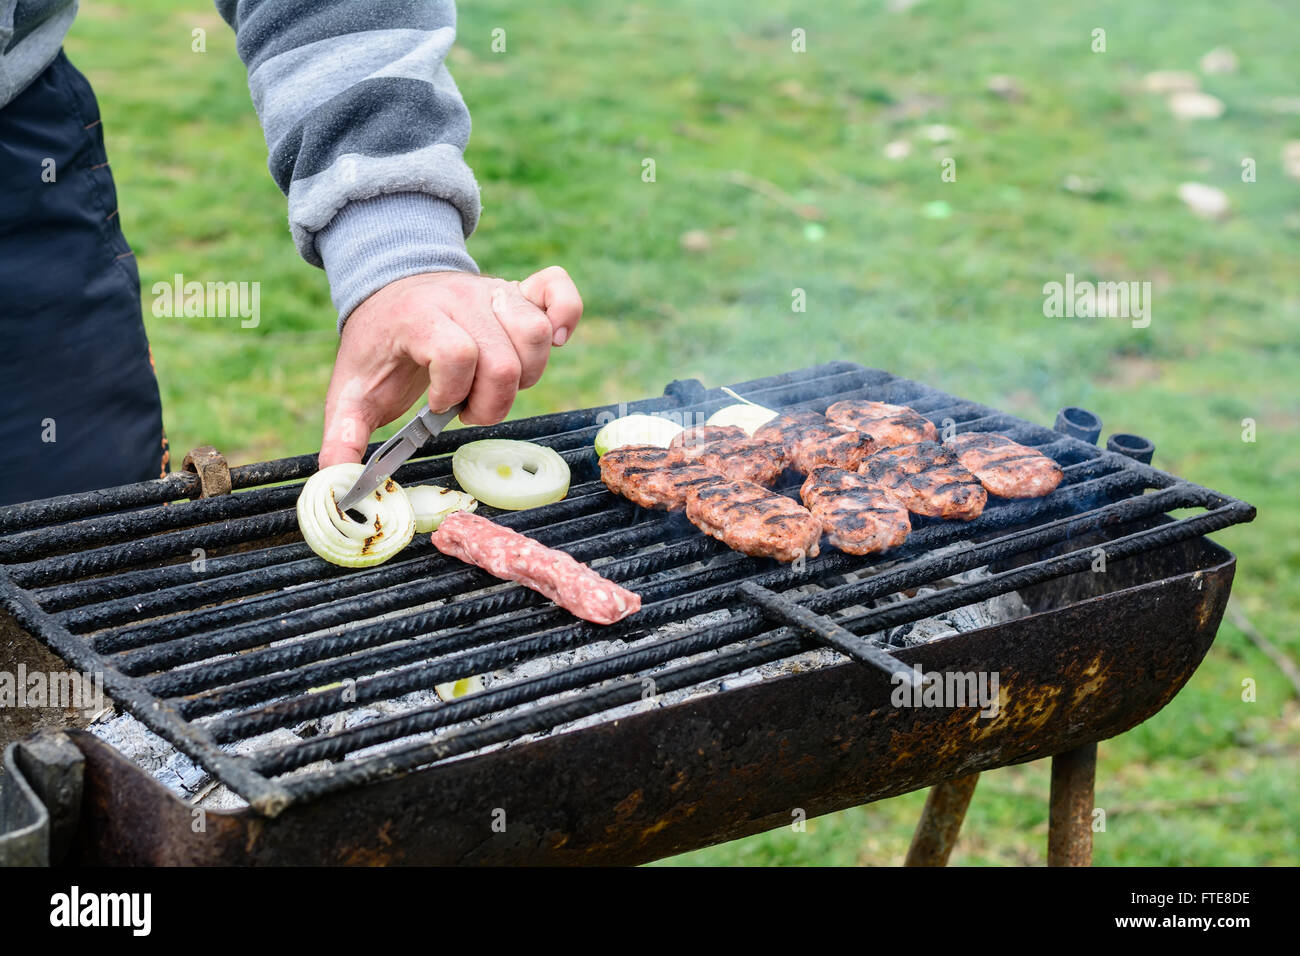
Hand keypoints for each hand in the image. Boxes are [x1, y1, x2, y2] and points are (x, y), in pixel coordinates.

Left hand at [318, 267, 581, 466]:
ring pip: (535, 333)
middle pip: (503, 358)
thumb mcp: (351, 391)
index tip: (435, 406)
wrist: (387, 289)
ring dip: (525, 375)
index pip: (456, 353)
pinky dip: (566, 316)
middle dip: (490, 401)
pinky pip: (559, 290)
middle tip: (466, 409)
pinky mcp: (519, 289)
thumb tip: (337, 481)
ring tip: (495, 385)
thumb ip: (344, 435)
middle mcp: (461, 297)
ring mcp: (494, 291)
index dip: (451, 392)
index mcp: (419, 317)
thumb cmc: (376, 348)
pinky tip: (555, 341)